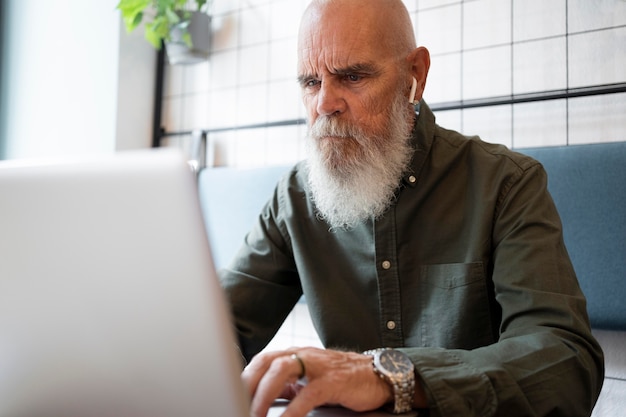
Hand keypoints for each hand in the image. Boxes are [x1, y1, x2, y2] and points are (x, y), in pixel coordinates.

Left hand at [242, 347, 392, 416]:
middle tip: (236, 404)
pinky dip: (292, 411)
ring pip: (282, 370)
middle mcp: (304, 356)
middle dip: (247, 384)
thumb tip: (259, 400)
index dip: (244, 376)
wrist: (377, 375)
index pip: (262, 360)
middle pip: (267, 361)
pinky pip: (307, 395)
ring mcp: (318, 367)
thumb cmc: (342, 379)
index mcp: (296, 355)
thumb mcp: (309, 380)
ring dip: (263, 394)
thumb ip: (287, 386)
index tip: (231, 394)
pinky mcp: (333, 382)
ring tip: (254, 414)